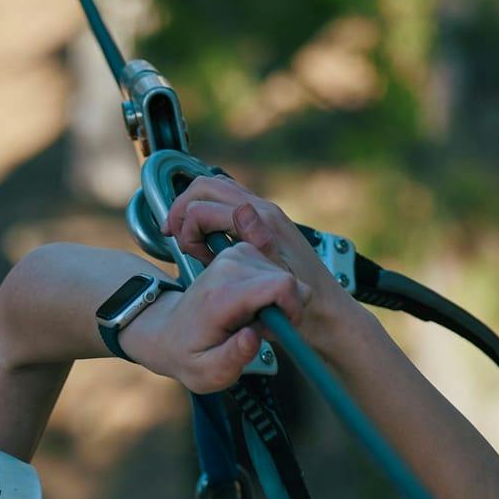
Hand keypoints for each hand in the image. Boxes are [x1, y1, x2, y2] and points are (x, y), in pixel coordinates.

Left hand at [119, 243, 311, 394]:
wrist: (166, 331)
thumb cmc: (189, 355)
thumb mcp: (207, 373)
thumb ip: (232, 358)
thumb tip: (253, 337)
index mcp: (222, 297)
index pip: (280, 286)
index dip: (293, 309)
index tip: (280, 331)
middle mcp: (228, 267)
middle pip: (286, 281)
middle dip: (284, 309)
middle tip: (260, 331)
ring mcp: (233, 255)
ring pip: (283, 275)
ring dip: (276, 301)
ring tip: (252, 320)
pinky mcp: (239, 252)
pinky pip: (273, 270)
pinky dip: (270, 290)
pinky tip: (251, 306)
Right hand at [162, 176, 349, 334]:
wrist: (326, 312)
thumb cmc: (301, 305)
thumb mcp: (279, 282)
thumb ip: (259, 245)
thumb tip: (241, 211)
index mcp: (263, 223)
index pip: (204, 209)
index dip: (187, 231)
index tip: (188, 255)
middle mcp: (264, 210)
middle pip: (207, 186)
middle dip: (182, 209)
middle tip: (172, 235)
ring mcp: (263, 213)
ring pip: (215, 189)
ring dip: (193, 207)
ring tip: (185, 236)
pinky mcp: (262, 222)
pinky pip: (225, 202)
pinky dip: (207, 212)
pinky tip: (203, 238)